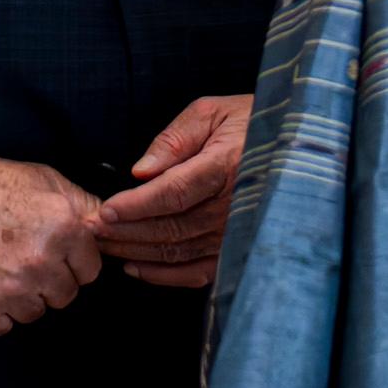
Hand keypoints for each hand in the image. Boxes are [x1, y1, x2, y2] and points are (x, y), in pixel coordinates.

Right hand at [0, 156, 104, 335]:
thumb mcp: (44, 180)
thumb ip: (82, 204)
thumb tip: (108, 226)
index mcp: (63, 230)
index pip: (91, 270)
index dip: (73, 261)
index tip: (55, 252)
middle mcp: (40, 264)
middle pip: (65, 295)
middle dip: (50, 280)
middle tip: (24, 257)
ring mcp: (10, 292)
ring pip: (35, 313)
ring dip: (23, 297)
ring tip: (1, 268)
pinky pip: (3, 326)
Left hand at [89, 94, 248, 288]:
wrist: (298, 147)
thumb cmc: (251, 122)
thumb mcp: (213, 112)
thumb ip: (175, 138)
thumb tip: (141, 171)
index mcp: (226, 166)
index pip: (172, 193)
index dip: (135, 206)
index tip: (104, 211)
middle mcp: (234, 206)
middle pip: (169, 227)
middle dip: (124, 231)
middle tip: (89, 230)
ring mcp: (238, 234)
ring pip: (177, 251)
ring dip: (135, 251)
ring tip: (103, 245)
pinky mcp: (239, 251)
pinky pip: (198, 272)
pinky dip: (164, 275)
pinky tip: (135, 267)